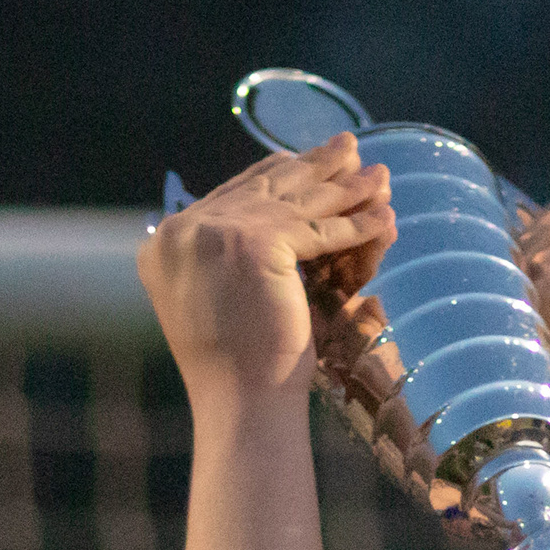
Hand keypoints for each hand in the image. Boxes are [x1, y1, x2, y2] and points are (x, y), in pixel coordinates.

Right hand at [136, 136, 393, 398]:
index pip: (230, 194)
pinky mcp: (257, 244)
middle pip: (263, 190)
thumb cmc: (233, 367)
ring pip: (295, 206)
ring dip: (343, 189)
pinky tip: (385, 216)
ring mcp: (217, 233)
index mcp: (164, 242)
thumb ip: (221, 253)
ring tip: (379, 174)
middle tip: (348, 147)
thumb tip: (257, 215)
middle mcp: (182, 230)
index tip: (307, 159)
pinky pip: (319, 230)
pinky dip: (356, 224)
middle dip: (311, 169)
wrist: (239, 402)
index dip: (275, 175)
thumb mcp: (215, 295)